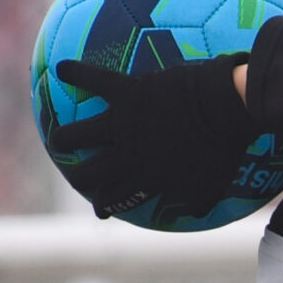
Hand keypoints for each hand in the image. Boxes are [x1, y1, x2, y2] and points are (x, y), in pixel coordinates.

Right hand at [46, 54, 255, 220]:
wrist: (226, 108)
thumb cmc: (224, 147)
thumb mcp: (212, 185)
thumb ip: (198, 201)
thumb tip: (195, 214)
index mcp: (148, 177)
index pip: (116, 197)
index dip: (105, 205)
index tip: (102, 207)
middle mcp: (128, 154)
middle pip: (89, 173)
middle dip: (78, 177)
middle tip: (74, 173)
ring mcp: (124, 123)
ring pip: (78, 135)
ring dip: (64, 139)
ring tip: (57, 139)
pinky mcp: (127, 93)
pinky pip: (94, 80)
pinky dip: (76, 73)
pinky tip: (61, 68)